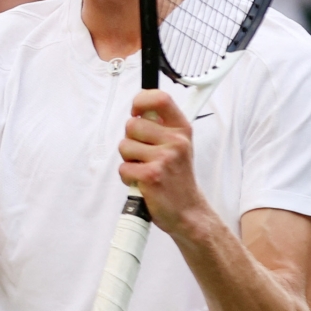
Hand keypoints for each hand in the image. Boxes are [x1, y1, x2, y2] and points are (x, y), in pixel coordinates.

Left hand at [118, 90, 207, 236]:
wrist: (188, 211)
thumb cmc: (177, 177)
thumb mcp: (179, 146)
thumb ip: (161, 127)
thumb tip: (138, 111)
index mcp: (182, 129)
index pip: (159, 99)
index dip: (141, 101)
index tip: (136, 112)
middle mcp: (176, 141)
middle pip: (132, 124)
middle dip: (131, 141)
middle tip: (144, 155)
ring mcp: (164, 158)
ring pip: (124, 146)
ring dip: (128, 160)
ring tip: (145, 169)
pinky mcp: (151, 176)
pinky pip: (123, 168)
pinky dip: (127, 177)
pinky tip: (142, 182)